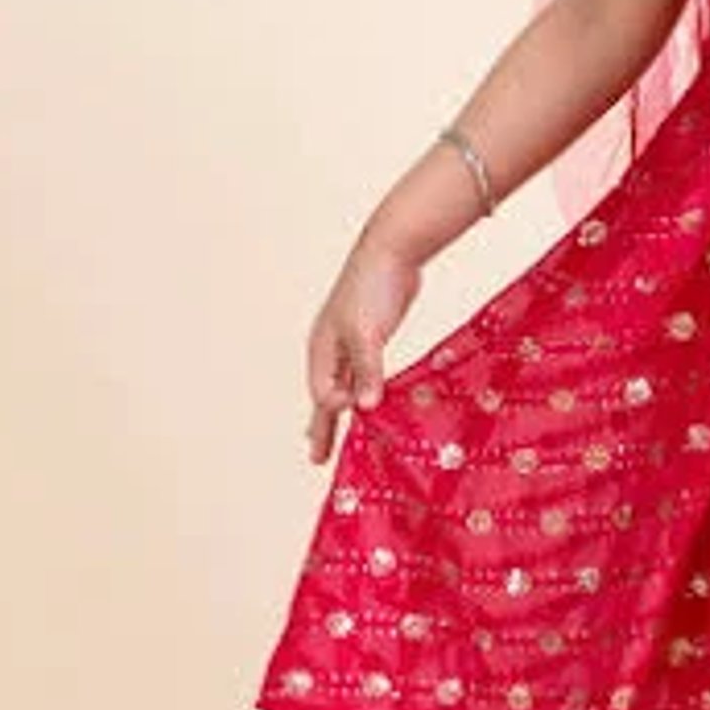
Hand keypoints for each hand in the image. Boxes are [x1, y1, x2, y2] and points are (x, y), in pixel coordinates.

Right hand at [304, 233, 424, 464]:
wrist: (392, 250)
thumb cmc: (373, 287)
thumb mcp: (368, 332)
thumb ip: (367, 370)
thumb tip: (364, 408)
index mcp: (322, 347)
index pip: (323, 392)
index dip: (336, 407)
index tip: (359, 410)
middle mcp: (330, 349)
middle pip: (324, 396)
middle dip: (321, 427)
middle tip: (317, 459)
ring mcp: (349, 343)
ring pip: (342, 387)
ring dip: (342, 413)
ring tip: (332, 439)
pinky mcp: (371, 338)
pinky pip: (363, 374)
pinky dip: (364, 392)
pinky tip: (370, 403)